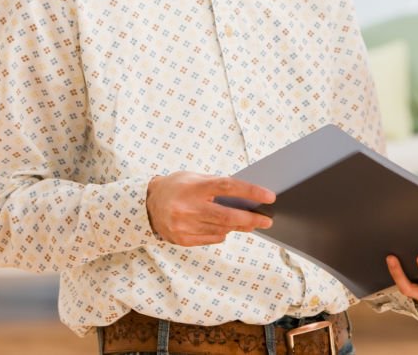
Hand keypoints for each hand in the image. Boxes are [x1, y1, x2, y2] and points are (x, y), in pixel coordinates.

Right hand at [146, 172, 274, 245]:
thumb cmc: (177, 187)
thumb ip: (218, 186)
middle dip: (251, 219)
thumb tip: (247, 197)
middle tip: (267, 220)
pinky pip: (211, 239)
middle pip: (227, 216)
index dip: (251, 192)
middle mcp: (188, 207)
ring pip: (221, 229)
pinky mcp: (181, 239)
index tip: (269, 196)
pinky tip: (224, 228)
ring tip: (249, 223)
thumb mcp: (195, 178)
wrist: (147, 204)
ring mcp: (183, 226)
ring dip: (239, 226)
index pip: (228, 187)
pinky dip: (222, 233)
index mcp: (193, 187)